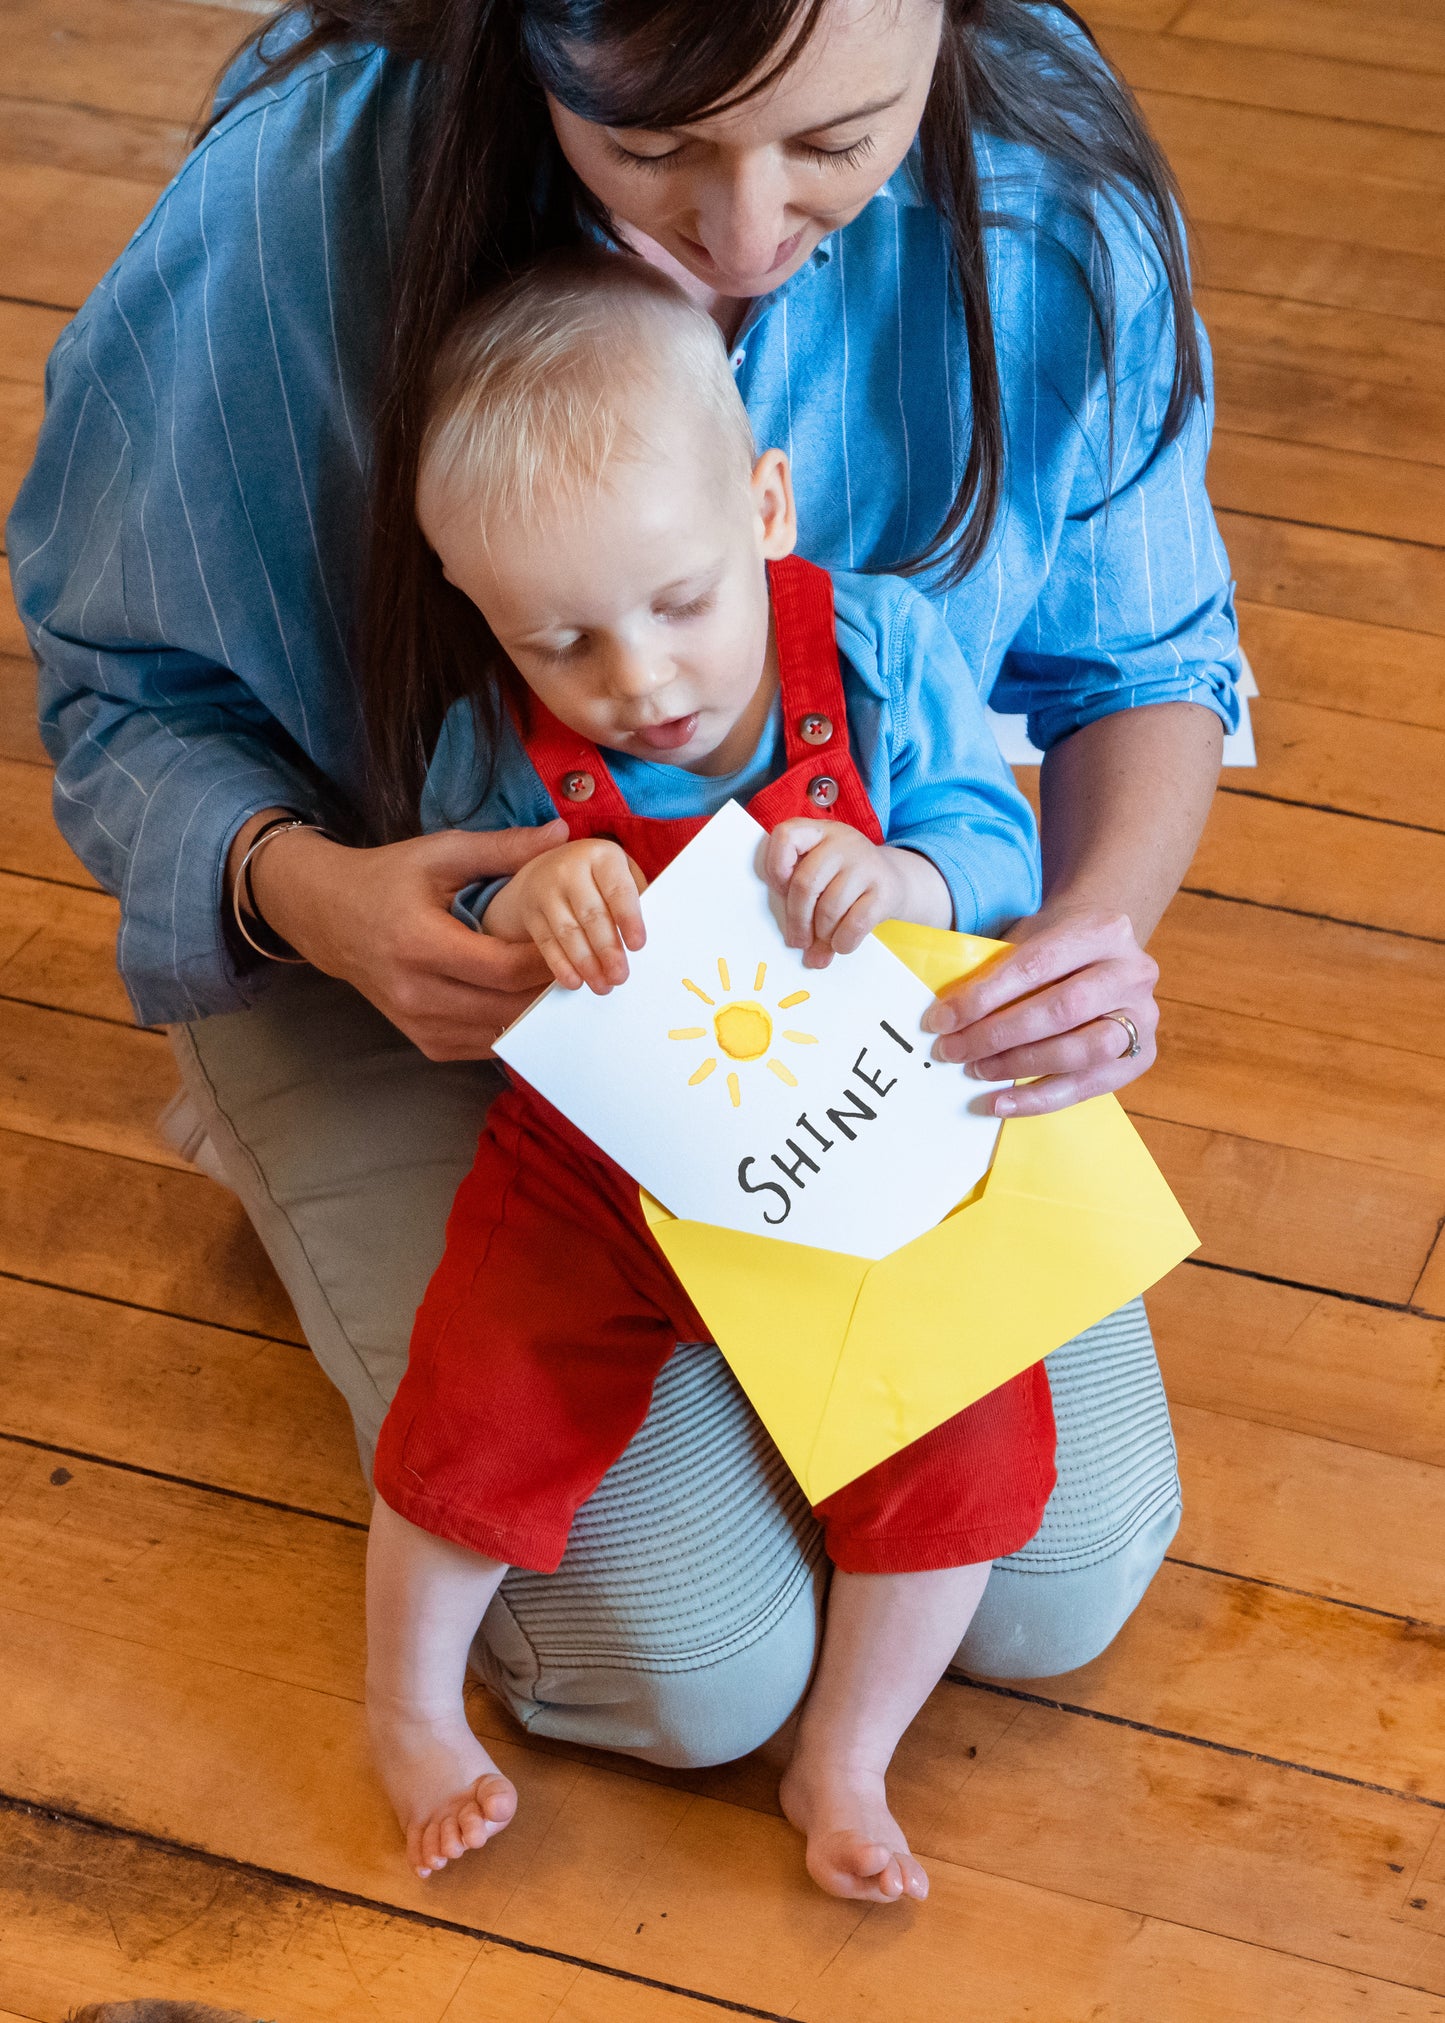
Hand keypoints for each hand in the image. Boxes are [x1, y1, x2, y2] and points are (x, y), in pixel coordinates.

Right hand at [241, 814, 568, 1059]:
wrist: (327, 916)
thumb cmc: (386, 879)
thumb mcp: (440, 853)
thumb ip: (503, 848)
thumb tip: (562, 834)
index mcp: (419, 943)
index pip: (504, 968)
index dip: (548, 961)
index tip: (579, 944)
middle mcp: (414, 992)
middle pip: (507, 1007)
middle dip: (549, 991)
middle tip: (583, 969)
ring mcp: (416, 1023)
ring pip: (498, 1034)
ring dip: (534, 1015)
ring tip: (559, 986)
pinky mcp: (423, 1042)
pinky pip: (481, 1047)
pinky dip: (509, 1028)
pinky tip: (525, 1004)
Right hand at [483, 837, 646, 992]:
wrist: (548, 869)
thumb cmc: (599, 878)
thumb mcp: (619, 874)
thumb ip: (633, 900)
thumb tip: (639, 942)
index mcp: (601, 856)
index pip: (617, 889)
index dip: (628, 918)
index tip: (638, 946)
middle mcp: (569, 868)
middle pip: (591, 915)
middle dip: (607, 950)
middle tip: (620, 977)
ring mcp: (546, 890)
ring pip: (568, 932)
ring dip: (586, 963)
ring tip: (602, 985)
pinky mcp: (531, 912)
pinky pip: (546, 943)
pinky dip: (561, 965)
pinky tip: (575, 981)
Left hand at [764, 819, 930, 968]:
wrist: (892, 880)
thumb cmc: (844, 880)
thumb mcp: (821, 875)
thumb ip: (801, 900)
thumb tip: (795, 943)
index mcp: (818, 832)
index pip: (785, 836)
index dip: (776, 868)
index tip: (781, 892)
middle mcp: (843, 842)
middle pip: (805, 884)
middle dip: (797, 920)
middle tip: (797, 940)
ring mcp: (866, 863)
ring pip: (829, 908)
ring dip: (822, 934)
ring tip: (823, 940)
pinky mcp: (885, 889)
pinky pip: (854, 923)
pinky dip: (842, 942)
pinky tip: (841, 944)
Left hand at [921, 901, 1158, 1115]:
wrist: (1104, 953)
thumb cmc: (1055, 947)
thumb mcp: (1030, 935)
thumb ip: (997, 965)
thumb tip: (946, 1014)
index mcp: (1103, 930)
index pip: (1036, 965)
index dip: (984, 996)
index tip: (941, 1019)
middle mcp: (1133, 973)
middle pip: (1062, 1010)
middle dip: (998, 1035)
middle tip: (952, 1050)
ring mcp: (1143, 1017)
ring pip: (1082, 1052)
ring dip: (1020, 1066)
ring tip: (976, 1070)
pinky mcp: (1141, 1057)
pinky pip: (1088, 1087)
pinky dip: (1039, 1099)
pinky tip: (1001, 1102)